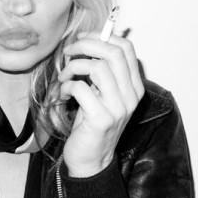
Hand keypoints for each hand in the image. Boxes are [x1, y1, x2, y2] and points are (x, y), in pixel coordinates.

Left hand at [58, 32, 144, 177]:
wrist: (91, 160)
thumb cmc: (91, 124)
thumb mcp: (101, 94)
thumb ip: (101, 72)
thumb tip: (86, 44)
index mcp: (133, 87)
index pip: (126, 49)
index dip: (102, 37)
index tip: (83, 39)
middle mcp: (131, 96)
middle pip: (113, 53)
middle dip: (86, 45)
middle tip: (69, 51)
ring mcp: (118, 107)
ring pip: (96, 67)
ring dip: (73, 67)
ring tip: (64, 77)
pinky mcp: (101, 118)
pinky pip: (81, 88)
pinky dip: (66, 86)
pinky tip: (63, 95)